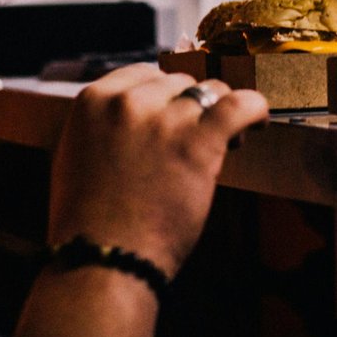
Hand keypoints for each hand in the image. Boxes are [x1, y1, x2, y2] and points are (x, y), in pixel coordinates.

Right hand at [46, 63, 268, 276]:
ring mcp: (164, 119)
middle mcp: (128, 101)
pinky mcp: (197, 141)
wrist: (102, 262)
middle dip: (190, 107)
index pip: (144, 74)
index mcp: (94, 100)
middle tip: (195, 139)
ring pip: (210, 91)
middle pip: (178, 82)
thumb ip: (105, 124)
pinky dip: (255, 109)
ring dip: (219, 113)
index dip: (164, 95)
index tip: (173, 116)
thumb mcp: (77, 155)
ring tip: (226, 141)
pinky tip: (259, 123)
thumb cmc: (89, 222)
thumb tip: (138, 107)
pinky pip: (240, 105)